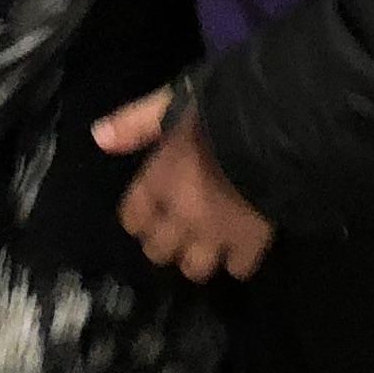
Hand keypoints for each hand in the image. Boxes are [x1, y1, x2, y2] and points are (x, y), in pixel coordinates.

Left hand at [93, 89, 275, 280]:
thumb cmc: (219, 110)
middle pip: (159, 252)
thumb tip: (98, 137)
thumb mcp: (172, 104)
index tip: (151, 212)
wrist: (275, 130)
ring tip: (210, 241)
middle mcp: (180, 215)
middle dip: (167, 242)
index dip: (140, 218)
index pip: (132, 218)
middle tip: (181, 228)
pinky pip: (238, 268)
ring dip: (199, 256)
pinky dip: (239, 259)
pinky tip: (244, 244)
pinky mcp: (250, 243)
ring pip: (194, 269)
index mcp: (158, 181)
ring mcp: (215, 234)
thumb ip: (135, 123)